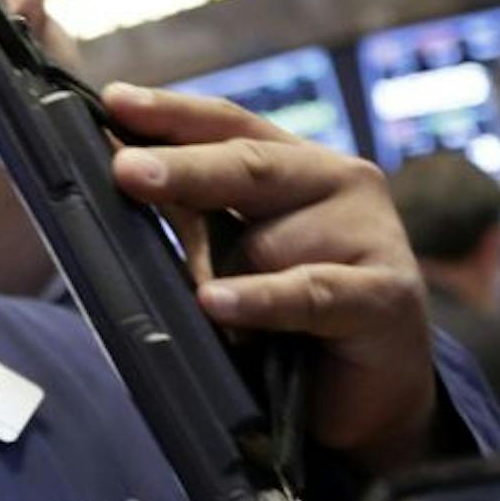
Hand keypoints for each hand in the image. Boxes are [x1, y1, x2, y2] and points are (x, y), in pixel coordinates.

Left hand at [102, 83, 435, 474]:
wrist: (362, 400)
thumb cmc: (287, 320)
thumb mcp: (231, 256)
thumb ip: (190, 216)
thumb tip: (118, 174)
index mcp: (294, 164)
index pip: (229, 124)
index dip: (172, 113)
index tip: (114, 100)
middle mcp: (337, 183)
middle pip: (248, 165)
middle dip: (183, 168)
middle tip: (126, 171)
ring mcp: (369, 234)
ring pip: (269, 241)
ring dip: (223, 276)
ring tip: (199, 305)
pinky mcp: (385, 295)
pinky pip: (308, 292)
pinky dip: (260, 299)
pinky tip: (217, 303)